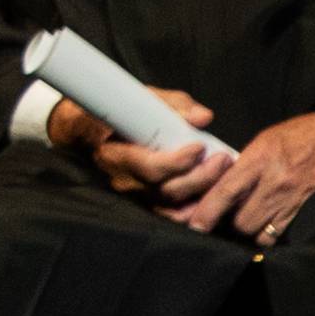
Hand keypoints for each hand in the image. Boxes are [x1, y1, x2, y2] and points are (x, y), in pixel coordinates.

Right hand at [65, 83, 233, 211]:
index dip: (178, 162)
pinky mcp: (146, 203)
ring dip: (202, 193)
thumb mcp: (145, 100)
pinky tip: (209, 194)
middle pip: (166, 191)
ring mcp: (135, 196)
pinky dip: (192, 209)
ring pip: (172, 206)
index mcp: (117, 155)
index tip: (199, 146)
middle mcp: (125, 181)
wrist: (92, 133)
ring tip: (222, 173)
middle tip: (223, 159)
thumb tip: (203, 117)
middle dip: (200, 177)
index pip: (150, 168)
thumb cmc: (120, 113)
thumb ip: (175, 106)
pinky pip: (171, 215)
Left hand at [183, 111, 314, 239]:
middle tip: (229, 216)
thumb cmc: (298, 136)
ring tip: (250, 219)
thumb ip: (243, 165)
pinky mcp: (307, 210)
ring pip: (259, 232)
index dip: (207, 212)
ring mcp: (293, 199)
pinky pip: (280, 235)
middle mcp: (275, 181)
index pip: (226, 191)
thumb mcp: (265, 141)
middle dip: (231, 223)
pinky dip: (270, 234)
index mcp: (260, 158)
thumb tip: (219, 187)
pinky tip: (268, 224)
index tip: (194, 225)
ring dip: (250, 230)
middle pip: (241, 221)